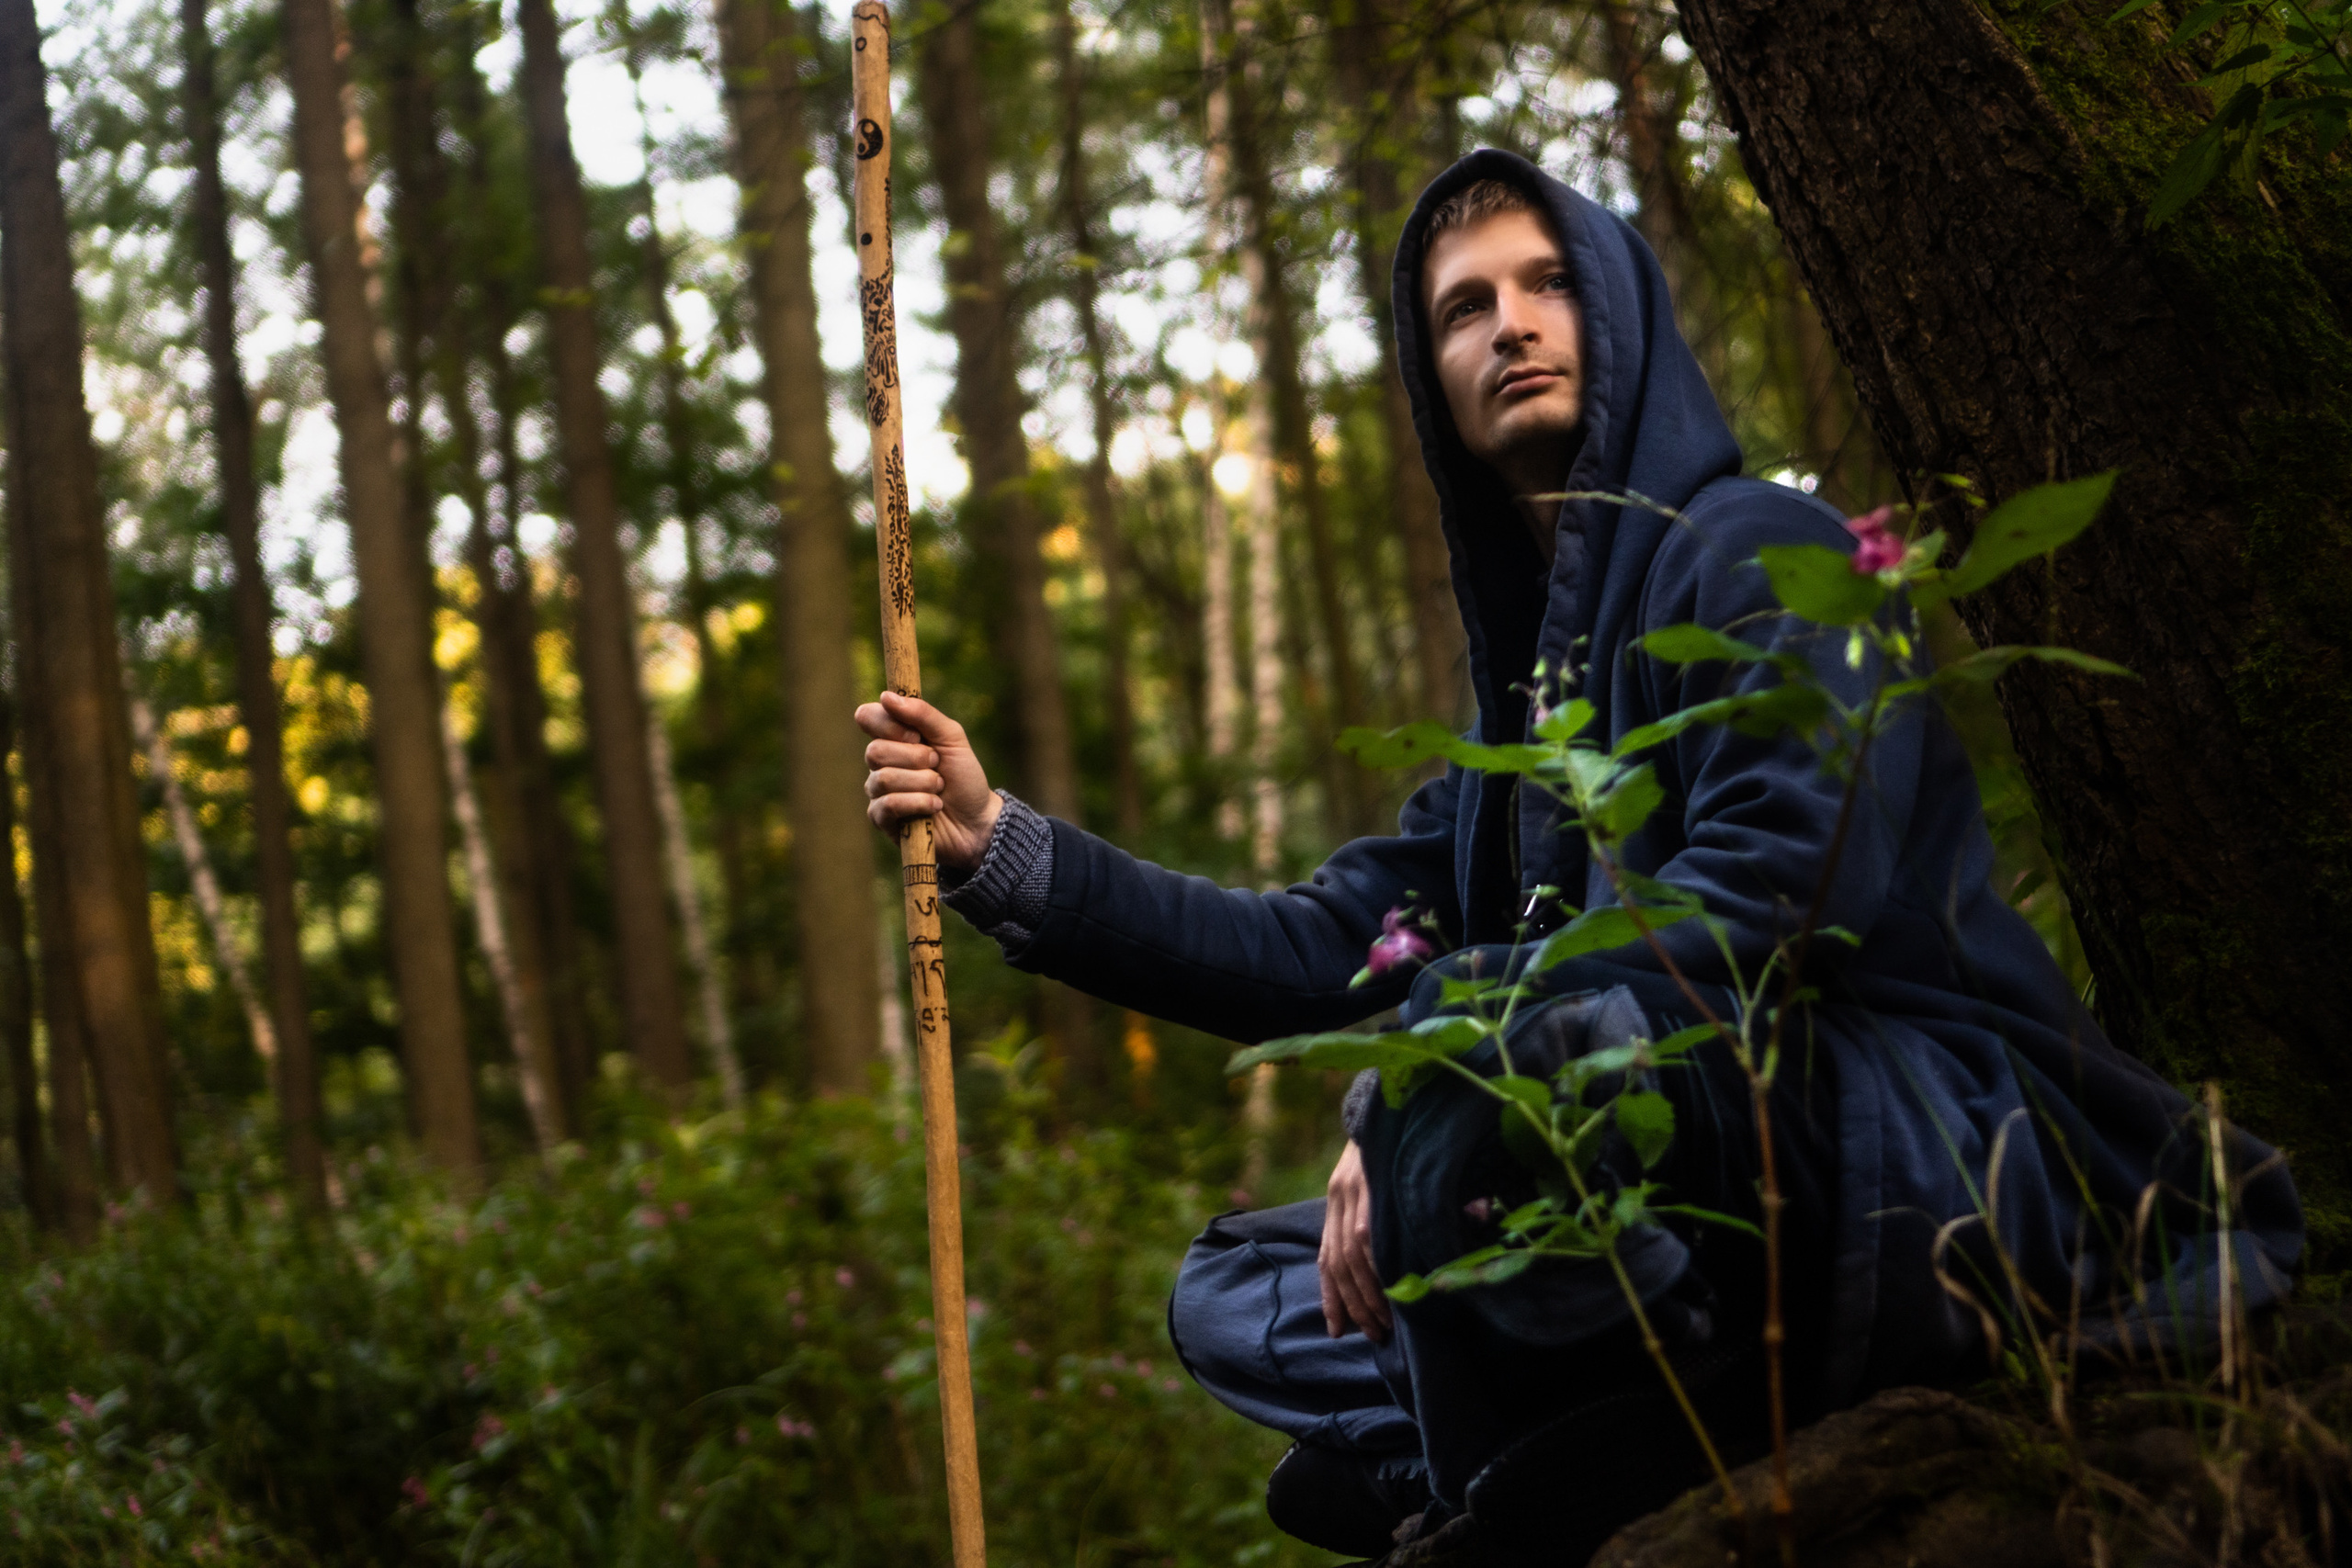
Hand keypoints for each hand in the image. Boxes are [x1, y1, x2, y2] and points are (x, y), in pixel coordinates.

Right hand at [855, 691, 1002, 872]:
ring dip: (922, 782)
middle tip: (937, 765)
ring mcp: (879, 791)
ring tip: (939, 789)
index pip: (868, 717)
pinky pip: (888, 804)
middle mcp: (881, 763)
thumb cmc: (964, 777)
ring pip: (885, 778)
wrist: (977, 821)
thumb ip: (924, 714)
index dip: (890, 724)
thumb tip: (886, 696)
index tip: (917, 734)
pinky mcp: (882, 819)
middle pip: (876, 751)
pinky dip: (919, 803)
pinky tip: (934, 807)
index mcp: (894, 738)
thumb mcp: (953, 738)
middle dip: (916, 758)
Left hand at [1319, 1141, 1389, 1341]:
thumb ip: (1382, 1217)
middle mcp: (1339, 1195)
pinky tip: (1389, 1288)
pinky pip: (1367, 1233)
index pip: (1327, 1258)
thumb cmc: (1391, 1143)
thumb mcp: (1378, 1178)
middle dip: (1353, 1304)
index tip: (1336, 1330)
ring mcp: (1352, 1188)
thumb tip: (1405, 1267)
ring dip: (1367, 1293)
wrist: (1390, 1098)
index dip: (1330, 1298)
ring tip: (1385, 1321)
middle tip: (1373, 1333)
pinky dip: (1375, 1265)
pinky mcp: (1368, 1183)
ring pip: (1352, 1255)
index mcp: (1338, 1197)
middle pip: (1338, 1263)